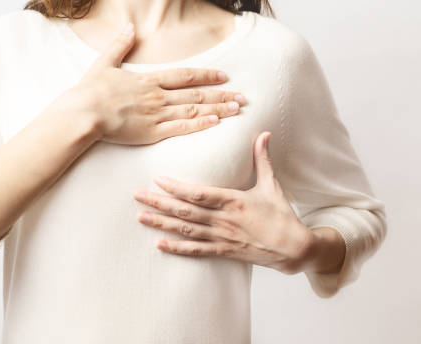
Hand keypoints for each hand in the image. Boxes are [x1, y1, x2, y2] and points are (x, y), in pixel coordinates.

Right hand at [69, 22, 246, 144]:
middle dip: (220, 94)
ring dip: (216, 109)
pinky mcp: (151, 132)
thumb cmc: (90, 91)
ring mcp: (156, 114)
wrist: (84, 112)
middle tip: (242, 97)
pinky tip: (215, 123)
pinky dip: (199, 124)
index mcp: (148, 81)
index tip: (223, 75)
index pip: (184, 75)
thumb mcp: (104, 63)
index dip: (206, 74)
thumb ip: (119, 45)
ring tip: (236, 109)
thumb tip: (128, 27)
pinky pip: (180, 128)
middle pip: (195, 93)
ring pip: (193, 110)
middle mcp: (157, 96)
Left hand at [132, 131, 316, 274]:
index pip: (199, 193)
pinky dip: (176, 248)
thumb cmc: (281, 214)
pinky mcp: (223, 251)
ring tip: (140, 216)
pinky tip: (159, 245)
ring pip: (185, 230)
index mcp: (233, 200)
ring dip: (161, 223)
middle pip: (185, 211)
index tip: (158, 179)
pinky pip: (196, 251)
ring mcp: (222, 237)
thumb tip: (263, 133)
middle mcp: (223, 219)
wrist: (294, 248)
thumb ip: (262, 159)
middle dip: (159, 202)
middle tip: (137, 195)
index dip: (176, 188)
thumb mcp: (271, 184)